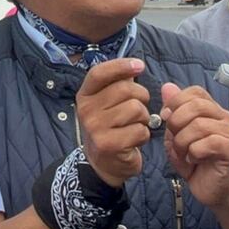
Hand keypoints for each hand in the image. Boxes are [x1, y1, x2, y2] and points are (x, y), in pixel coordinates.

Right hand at [76, 58, 149, 186]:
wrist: (103, 163)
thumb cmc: (110, 127)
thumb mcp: (107, 104)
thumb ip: (118, 84)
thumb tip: (136, 66)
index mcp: (85, 96)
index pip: (99, 73)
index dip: (121, 66)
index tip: (140, 65)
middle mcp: (86, 110)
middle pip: (126, 90)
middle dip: (141, 97)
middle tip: (138, 109)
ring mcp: (95, 128)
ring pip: (136, 109)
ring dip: (143, 118)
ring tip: (134, 125)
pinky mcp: (108, 144)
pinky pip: (140, 130)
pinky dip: (143, 135)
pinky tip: (133, 140)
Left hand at [160, 83, 228, 208]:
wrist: (211, 190)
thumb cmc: (193, 161)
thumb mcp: (176, 134)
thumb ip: (173, 111)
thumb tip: (167, 86)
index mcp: (213, 111)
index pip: (195, 92)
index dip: (176, 103)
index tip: (167, 118)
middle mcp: (226, 118)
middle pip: (196, 106)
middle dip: (176, 123)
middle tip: (174, 140)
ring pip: (199, 126)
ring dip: (182, 142)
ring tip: (184, 153)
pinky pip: (207, 143)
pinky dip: (193, 153)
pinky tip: (194, 160)